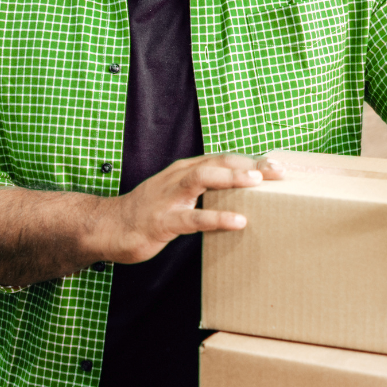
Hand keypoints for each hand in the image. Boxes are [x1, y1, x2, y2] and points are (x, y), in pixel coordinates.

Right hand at [102, 153, 284, 263]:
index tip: (278, 166)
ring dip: (232, 178)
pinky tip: (238, 221)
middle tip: (277, 171)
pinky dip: (217, 217)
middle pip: (218, 162)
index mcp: (185, 170)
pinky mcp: (163, 221)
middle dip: (249, 164)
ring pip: (203, 179)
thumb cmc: (149, 211)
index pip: (223, 159)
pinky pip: (193, 218)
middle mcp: (178, 177)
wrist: (109, 227)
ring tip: (257, 183)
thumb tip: (240, 196)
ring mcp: (169, 198)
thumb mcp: (178, 194)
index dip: (251, 160)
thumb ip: (205, 191)